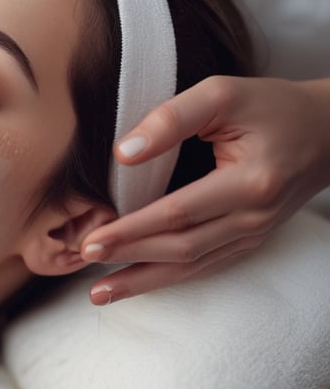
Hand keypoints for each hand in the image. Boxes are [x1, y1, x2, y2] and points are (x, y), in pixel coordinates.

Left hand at [81, 75, 329, 304]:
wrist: (327, 132)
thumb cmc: (270, 107)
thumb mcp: (222, 95)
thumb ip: (171, 119)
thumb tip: (123, 153)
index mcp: (250, 182)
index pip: (178, 213)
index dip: (132, 230)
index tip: (91, 241)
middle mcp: (253, 217)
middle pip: (182, 248)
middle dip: (129, 258)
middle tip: (84, 261)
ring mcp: (254, 234)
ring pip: (192, 267)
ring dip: (143, 282)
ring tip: (101, 293)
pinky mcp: (249, 241)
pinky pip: (206, 266)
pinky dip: (169, 278)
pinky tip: (138, 283)